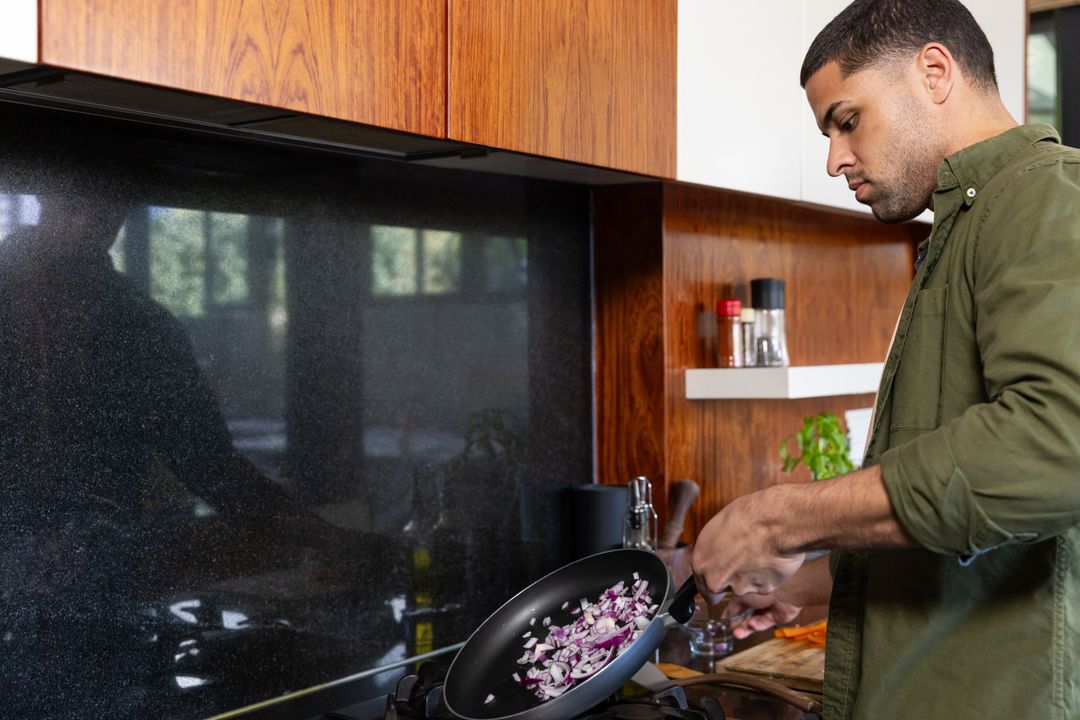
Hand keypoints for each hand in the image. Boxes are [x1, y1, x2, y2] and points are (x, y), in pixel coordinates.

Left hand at [690, 487, 804, 602]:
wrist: (777, 522)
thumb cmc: (748, 515)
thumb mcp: (718, 527)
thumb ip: (714, 549)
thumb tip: (717, 552)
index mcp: (701, 561)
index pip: (700, 582)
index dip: (712, 577)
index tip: (720, 574)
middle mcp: (716, 579)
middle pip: (718, 591)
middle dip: (728, 582)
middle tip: (743, 564)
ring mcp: (739, 588)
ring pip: (743, 588)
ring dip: (750, 577)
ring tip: (761, 553)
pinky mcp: (761, 590)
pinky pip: (763, 585)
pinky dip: (767, 576)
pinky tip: (772, 558)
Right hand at [724, 593, 802, 639]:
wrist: (785, 590)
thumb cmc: (759, 588)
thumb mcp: (740, 596)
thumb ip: (733, 607)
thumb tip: (727, 616)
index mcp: (746, 592)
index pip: (735, 604)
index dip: (729, 613)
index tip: (722, 622)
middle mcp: (756, 600)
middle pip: (744, 615)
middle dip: (737, 624)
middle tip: (732, 632)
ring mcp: (766, 609)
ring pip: (753, 621)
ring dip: (745, 628)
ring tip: (738, 634)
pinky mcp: (775, 617)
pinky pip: (764, 623)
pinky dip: (757, 625)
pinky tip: (752, 625)